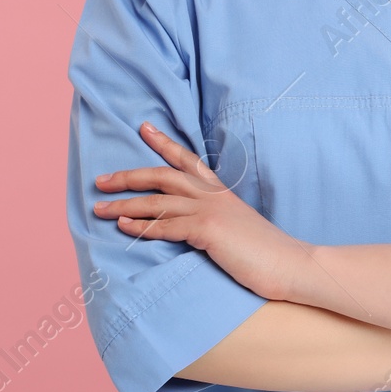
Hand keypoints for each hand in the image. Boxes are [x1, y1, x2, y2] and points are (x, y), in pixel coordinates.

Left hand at [92, 123, 313, 302]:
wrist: (291, 263)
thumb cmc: (266, 253)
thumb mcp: (239, 227)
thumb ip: (217, 220)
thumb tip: (194, 226)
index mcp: (221, 193)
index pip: (188, 160)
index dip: (164, 143)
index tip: (144, 128)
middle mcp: (213, 196)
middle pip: (162, 176)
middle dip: (129, 176)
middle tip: (101, 179)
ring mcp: (210, 211)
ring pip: (157, 201)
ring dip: (124, 204)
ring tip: (99, 207)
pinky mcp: (208, 230)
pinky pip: (165, 226)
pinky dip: (141, 226)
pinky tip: (123, 226)